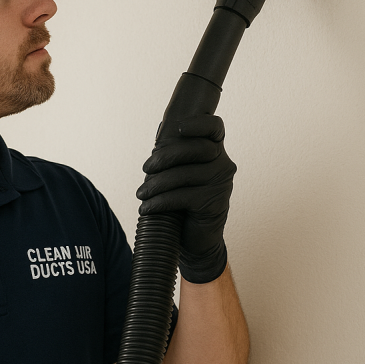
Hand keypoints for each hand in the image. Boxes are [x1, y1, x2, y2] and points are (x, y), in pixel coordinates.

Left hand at [136, 114, 235, 281]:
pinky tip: (146, 209)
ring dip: (157, 184)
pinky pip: (183, 197)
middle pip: (195, 148)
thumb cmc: (183, 201)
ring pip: (185, 174)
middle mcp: (223, 164)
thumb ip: (174, 153)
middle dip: (165, 157)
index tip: (178, 129)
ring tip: (141, 194)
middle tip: (145, 169)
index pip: (214, 128)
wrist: (195, 240)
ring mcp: (221, 183)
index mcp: (215, 151)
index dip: (199, 123)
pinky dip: (160, 202)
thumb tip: (161, 131)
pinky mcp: (215, 203)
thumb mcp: (179, 174)